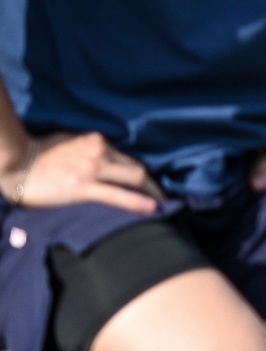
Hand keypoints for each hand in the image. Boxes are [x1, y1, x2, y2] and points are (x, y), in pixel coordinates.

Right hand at [1, 132, 163, 212]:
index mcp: (97, 142)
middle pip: (138, 168)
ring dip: (152, 193)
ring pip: (134, 178)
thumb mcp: (71, 143)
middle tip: (163, 198)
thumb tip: (105, 158)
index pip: (128, 158)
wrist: (17, 164)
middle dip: (153, 184)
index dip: (142, 173)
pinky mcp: (83, 186)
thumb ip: (90, 149)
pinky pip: (117, 195)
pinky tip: (152, 208)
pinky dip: (138, 201)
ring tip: (162, 205)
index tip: (151, 184)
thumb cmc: (39, 154)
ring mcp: (93, 169)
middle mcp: (100, 152)